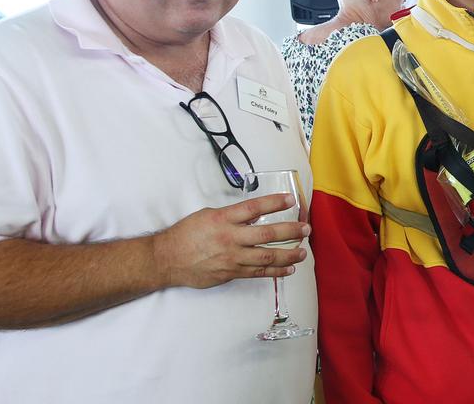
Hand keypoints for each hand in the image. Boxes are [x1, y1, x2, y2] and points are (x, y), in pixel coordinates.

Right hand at [152, 194, 309, 288]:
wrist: (167, 259)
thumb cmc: (186, 235)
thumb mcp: (208, 215)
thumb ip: (232, 215)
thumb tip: (256, 214)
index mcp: (223, 219)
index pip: (254, 207)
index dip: (274, 203)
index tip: (290, 200)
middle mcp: (230, 237)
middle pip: (267, 233)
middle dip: (290, 231)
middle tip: (306, 229)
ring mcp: (232, 257)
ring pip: (267, 256)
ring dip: (288, 254)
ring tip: (303, 252)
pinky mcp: (231, 273)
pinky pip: (258, 272)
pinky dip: (275, 271)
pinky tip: (288, 269)